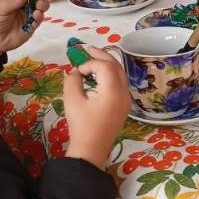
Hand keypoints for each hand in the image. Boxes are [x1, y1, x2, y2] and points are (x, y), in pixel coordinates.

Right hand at [63, 46, 131, 166]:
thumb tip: (75, 71)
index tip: (76, 73)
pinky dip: (109, 75)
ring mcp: (126, 99)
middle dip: (101, 55)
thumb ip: (72, 81)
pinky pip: (119, 83)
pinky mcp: (124, 104)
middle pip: (116, 66)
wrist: (91, 150)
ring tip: (91, 58)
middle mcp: (124, 92)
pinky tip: (97, 75)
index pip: (104, 66)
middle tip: (87, 48)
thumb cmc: (81, 126)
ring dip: (106, 64)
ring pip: (120, 73)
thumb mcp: (72, 101)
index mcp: (113, 91)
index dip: (89, 64)